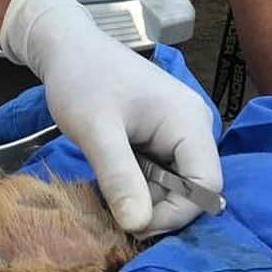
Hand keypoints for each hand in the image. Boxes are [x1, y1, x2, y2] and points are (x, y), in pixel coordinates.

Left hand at [0, 0, 221, 234]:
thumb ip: (118, 176)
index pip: (206, 186)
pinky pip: (159, 171)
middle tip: (115, 214)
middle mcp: (191, 125)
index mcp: (188, 120)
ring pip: (173, 183)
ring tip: (109, 194)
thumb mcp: (95, 129)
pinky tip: (111, 179)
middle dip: (157, 208)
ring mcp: (177, 129)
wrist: (65, 45)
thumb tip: (138, 225)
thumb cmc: (80, 78)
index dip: (175, 214)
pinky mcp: (159, 134)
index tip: (133, 225)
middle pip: (191, 188)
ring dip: (145, 197)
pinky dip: (138, 183)